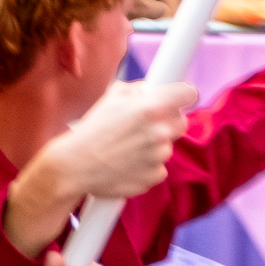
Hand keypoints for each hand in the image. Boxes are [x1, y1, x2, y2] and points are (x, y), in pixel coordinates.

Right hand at [49, 78, 194, 202]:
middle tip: (147, 126)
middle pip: (181, 123)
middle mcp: (159, 131)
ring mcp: (158, 156)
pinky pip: (159, 169)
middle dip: (167, 122)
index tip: (180, 99)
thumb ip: (139, 89)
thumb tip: (153, 90)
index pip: (188, 94)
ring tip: (128, 148)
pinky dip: (147, 167)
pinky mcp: (154, 176)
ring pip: (167, 147)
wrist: (76, 165)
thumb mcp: (113, 96)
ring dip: (154, 147)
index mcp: (150, 107)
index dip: (184, 96)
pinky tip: (128, 163)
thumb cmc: (92, 130)